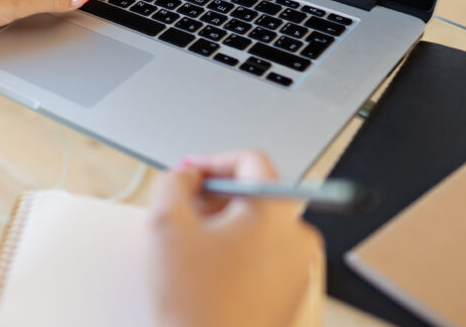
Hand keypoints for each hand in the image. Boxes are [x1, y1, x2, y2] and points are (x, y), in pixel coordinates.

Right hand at [145, 150, 323, 326]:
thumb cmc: (196, 305)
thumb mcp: (165, 224)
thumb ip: (172, 182)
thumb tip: (185, 176)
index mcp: (276, 213)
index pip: (250, 161)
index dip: (211, 161)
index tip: (188, 174)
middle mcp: (297, 237)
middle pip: (256, 195)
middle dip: (214, 198)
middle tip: (182, 213)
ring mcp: (300, 270)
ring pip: (258, 228)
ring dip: (222, 228)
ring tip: (190, 251)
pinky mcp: (293, 295)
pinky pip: (264, 258)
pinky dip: (235, 255)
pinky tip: (206, 276)